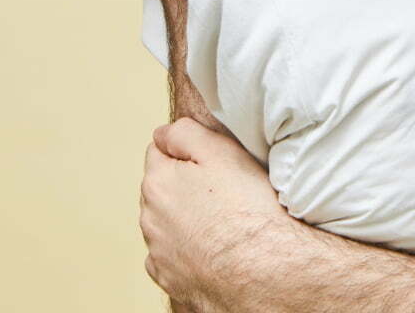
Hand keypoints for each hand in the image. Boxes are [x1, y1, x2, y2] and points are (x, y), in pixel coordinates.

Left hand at [140, 118, 291, 305]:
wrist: (264, 270)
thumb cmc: (248, 210)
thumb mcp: (221, 151)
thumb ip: (184, 133)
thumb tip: (163, 133)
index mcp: (157, 184)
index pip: (158, 151)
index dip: (188, 152)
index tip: (212, 164)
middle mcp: (150, 219)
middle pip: (162, 189)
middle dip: (184, 187)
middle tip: (223, 192)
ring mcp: (159, 254)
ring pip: (166, 224)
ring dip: (184, 220)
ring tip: (223, 223)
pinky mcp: (171, 280)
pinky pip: (172, 257)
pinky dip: (187, 252)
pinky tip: (213, 250)